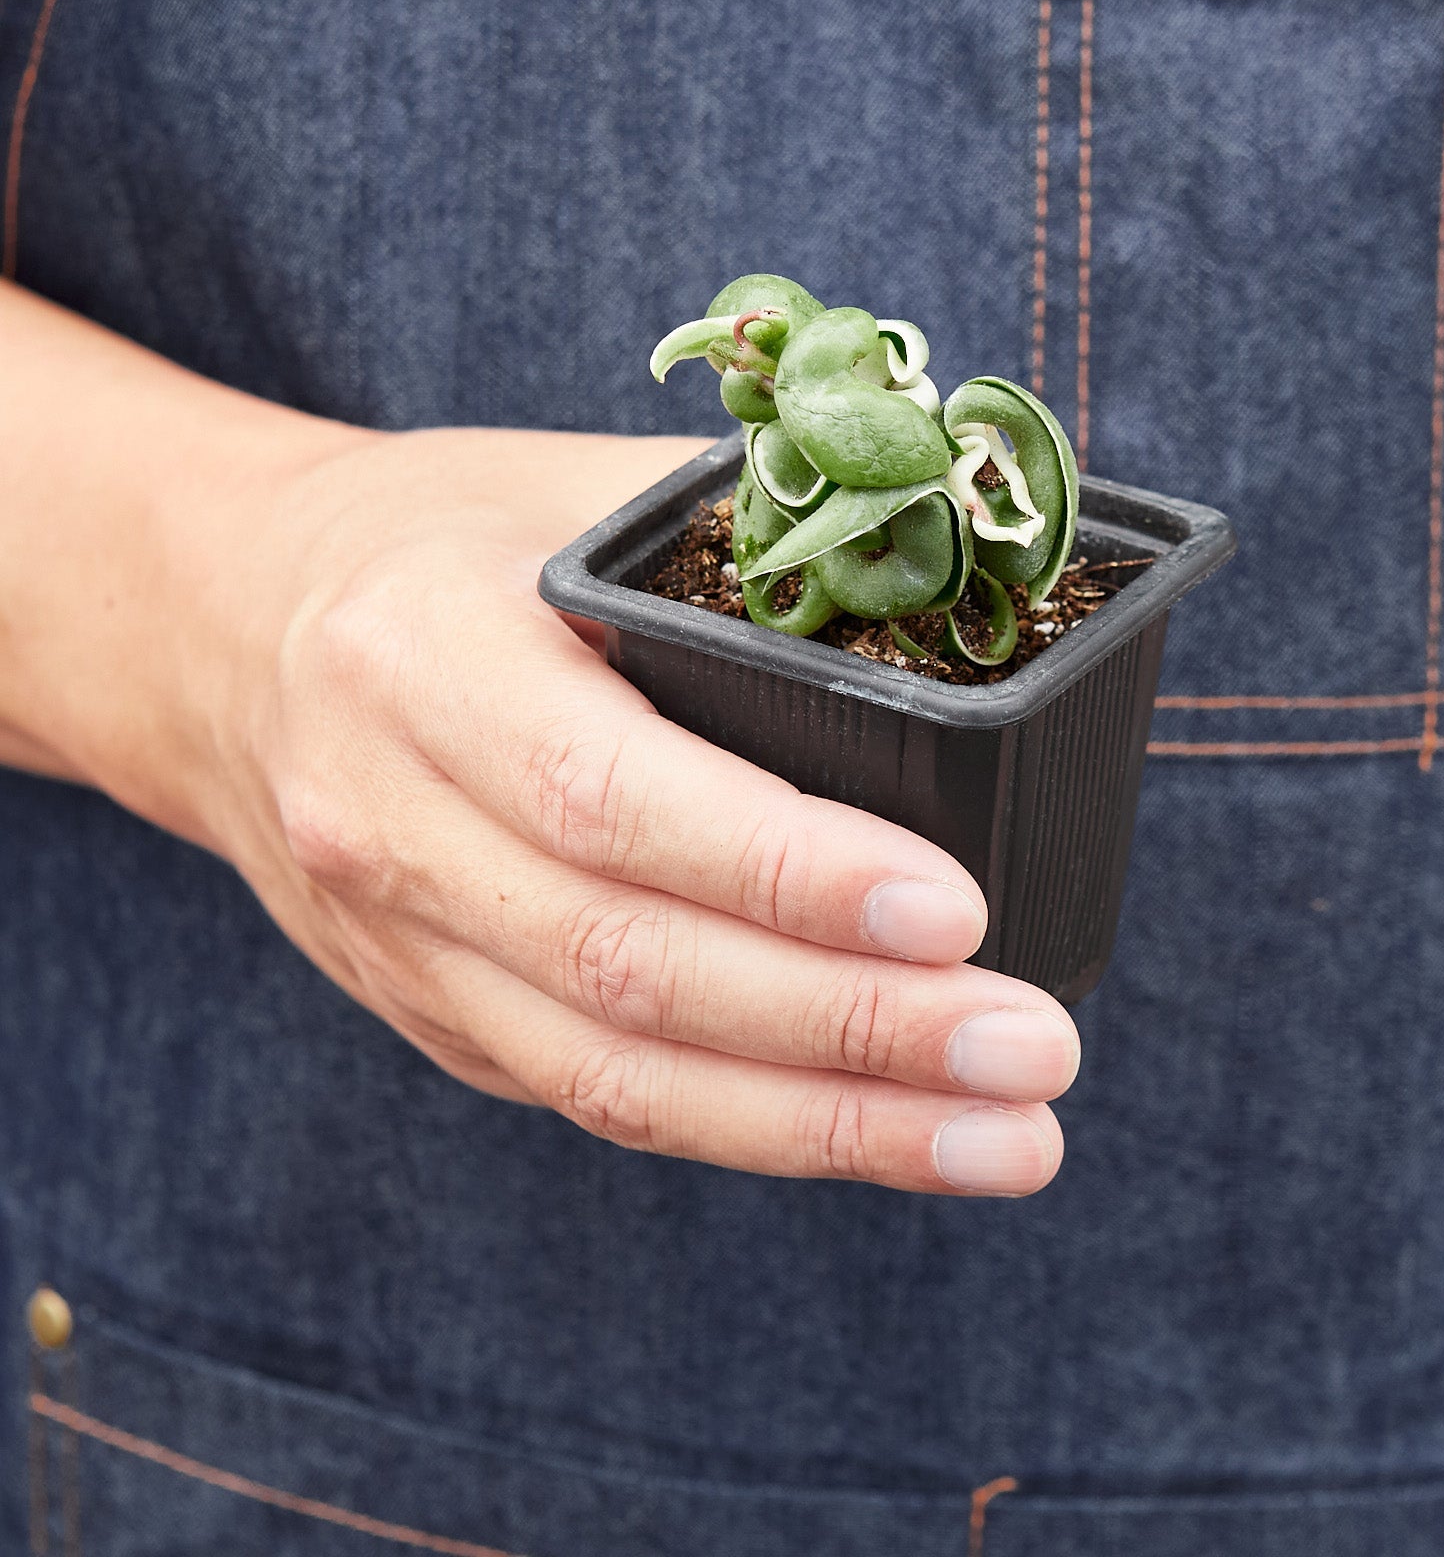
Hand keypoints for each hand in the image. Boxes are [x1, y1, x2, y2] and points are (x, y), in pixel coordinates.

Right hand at [178, 428, 1079, 1193]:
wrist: (226, 632)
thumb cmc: (436, 540)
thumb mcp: (566, 489)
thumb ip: (739, 527)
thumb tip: (959, 556)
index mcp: (419, 660)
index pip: (609, 797)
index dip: (786, 869)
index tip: (961, 911)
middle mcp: (389, 824)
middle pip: (632, 969)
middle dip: (851, 1031)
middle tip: (1033, 1053)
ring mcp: (403, 946)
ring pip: (619, 1077)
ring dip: (830, 1127)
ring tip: (1008, 1139)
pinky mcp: (437, 1015)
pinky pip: (602, 1098)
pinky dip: (755, 1128)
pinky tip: (887, 1137)